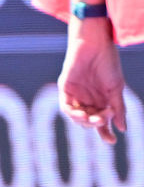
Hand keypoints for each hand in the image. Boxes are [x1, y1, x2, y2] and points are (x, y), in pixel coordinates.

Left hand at [58, 21, 126, 143]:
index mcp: (101, 100)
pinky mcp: (65, 90)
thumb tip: (122, 128)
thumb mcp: (116, 88)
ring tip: (94, 118)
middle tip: (104, 118)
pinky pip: (66, 107)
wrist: (96, 45)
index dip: (105, 132)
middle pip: (89, 121)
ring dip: (85, 121)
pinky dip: (73, 113)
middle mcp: (87, 100)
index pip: (101, 122)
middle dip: (97, 124)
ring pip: (77, 117)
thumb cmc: (108, 63)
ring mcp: (75, 96)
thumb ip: (118, 108)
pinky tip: (81, 114)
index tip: (112, 141)